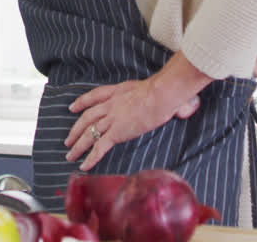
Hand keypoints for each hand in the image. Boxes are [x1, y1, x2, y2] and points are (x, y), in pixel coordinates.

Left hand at [63, 52, 211, 170]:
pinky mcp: (117, 132)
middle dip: (75, 130)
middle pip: (86, 117)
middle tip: (67, 140)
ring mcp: (112, 118)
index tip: (72, 108)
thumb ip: (163, 100)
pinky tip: (83, 165)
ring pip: (89, 133)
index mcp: (117, 91)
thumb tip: (189, 107)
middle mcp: (110, 104)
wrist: (160, 94)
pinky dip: (90, 157)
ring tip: (69, 155)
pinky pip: (99, 146)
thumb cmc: (165, 91)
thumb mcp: (158, 91)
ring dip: (78, 145)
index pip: (94, 96)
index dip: (81, 102)